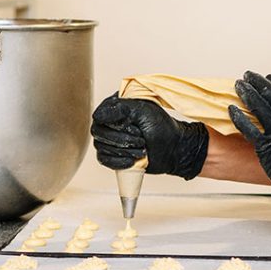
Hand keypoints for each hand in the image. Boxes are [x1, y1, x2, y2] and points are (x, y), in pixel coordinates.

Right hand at [90, 93, 208, 178]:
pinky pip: (104, 160)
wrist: (174, 148)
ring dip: (124, 151)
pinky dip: (118, 162)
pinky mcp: (113, 155)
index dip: (115, 123)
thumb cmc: (161, 126)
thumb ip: (120, 108)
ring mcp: (110, 140)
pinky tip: (133, 161)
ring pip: (101, 147)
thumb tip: (96, 116)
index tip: (135, 126)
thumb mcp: (143, 111)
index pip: (100, 115)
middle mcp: (109, 123)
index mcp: (115, 107)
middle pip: (98, 133)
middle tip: (142, 139)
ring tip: (143, 149)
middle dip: (122, 139)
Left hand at [229, 71, 270, 226]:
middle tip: (248, 76)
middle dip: (257, 81)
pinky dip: (238, 117)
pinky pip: (247, 128)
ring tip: (239, 85)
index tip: (269, 77)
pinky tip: (231, 109)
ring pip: (256, 105)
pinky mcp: (265, 147)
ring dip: (246, 92)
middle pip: (269, 93)